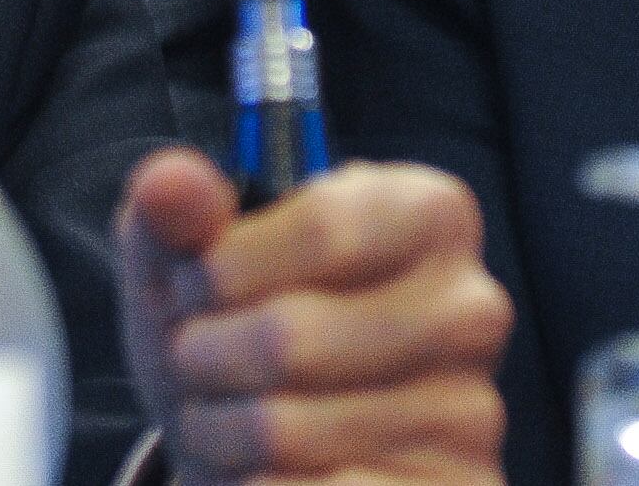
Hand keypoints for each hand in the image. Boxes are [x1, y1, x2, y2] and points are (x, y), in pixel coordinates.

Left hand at [118, 148, 512, 485]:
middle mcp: (468, 310)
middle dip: (202, 356)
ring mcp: (469, 415)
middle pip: (289, 337)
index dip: (222, 267)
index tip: (191, 286)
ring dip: (214, 430)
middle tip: (191, 363)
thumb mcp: (193, 262)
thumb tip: (168, 181)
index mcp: (427, 215)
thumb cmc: (236, 329)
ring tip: (216, 420)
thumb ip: (179, 212)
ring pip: (283, 430)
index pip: (321, 228)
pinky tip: (255, 472)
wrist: (265, 444)